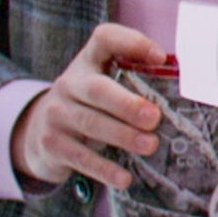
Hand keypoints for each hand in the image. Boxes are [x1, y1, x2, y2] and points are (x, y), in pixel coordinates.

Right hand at [9, 21, 168, 190]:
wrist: (36, 133)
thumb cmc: (87, 106)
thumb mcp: (102, 85)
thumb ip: (132, 80)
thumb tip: (181, 87)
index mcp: (87, 62)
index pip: (105, 39)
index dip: (132, 42)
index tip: (161, 58)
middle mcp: (69, 84)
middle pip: (97, 89)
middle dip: (127, 103)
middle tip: (154, 117)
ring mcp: (57, 114)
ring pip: (90, 123)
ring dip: (122, 135)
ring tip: (150, 145)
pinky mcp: (51, 144)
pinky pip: (80, 157)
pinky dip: (104, 168)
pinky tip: (124, 178)